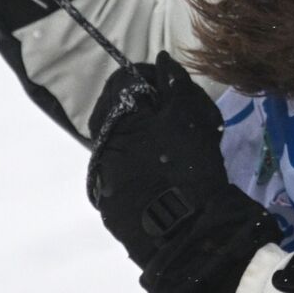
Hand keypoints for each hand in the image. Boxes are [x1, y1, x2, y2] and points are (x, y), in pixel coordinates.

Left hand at [90, 53, 279, 292]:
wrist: (185, 231)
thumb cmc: (190, 165)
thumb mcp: (191, 115)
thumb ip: (174, 83)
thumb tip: (160, 61)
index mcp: (118, 118)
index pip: (123, 82)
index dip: (148, 79)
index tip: (170, 89)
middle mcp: (102, 145)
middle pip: (115, 113)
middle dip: (140, 110)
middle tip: (170, 118)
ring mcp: (103, 177)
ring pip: (117, 146)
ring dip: (136, 141)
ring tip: (166, 151)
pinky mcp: (109, 206)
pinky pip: (119, 176)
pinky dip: (135, 171)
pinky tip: (158, 179)